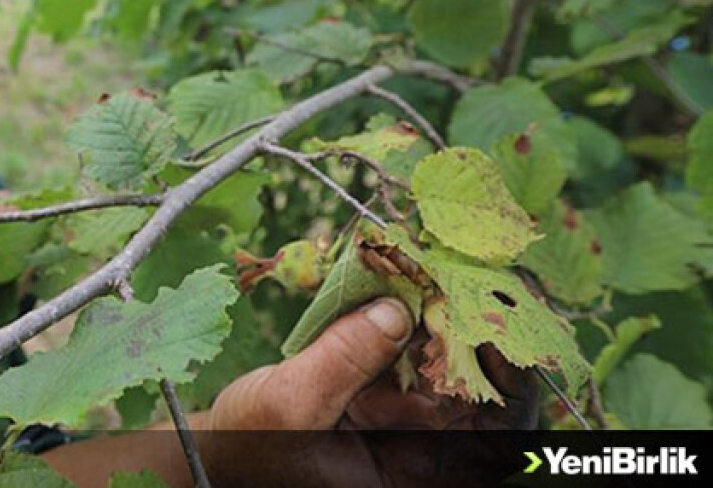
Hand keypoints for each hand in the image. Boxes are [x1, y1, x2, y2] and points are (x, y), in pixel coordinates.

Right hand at [200, 298, 537, 486]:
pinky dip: (412, 314)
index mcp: (416, 475)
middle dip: (478, 330)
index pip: (493, 433)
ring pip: (452, 365)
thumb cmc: (253, 448)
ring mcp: (408, 424)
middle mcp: (424, 452)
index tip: (493, 318)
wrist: (222, 456)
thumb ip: (344, 358)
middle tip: (469, 274)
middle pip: (484, 392)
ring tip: (438, 264)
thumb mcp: (292, 405)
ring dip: (446, 313)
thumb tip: (395, 310)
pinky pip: (415, 353)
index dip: (508, 376)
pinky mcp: (386, 395)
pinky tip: (404, 277)